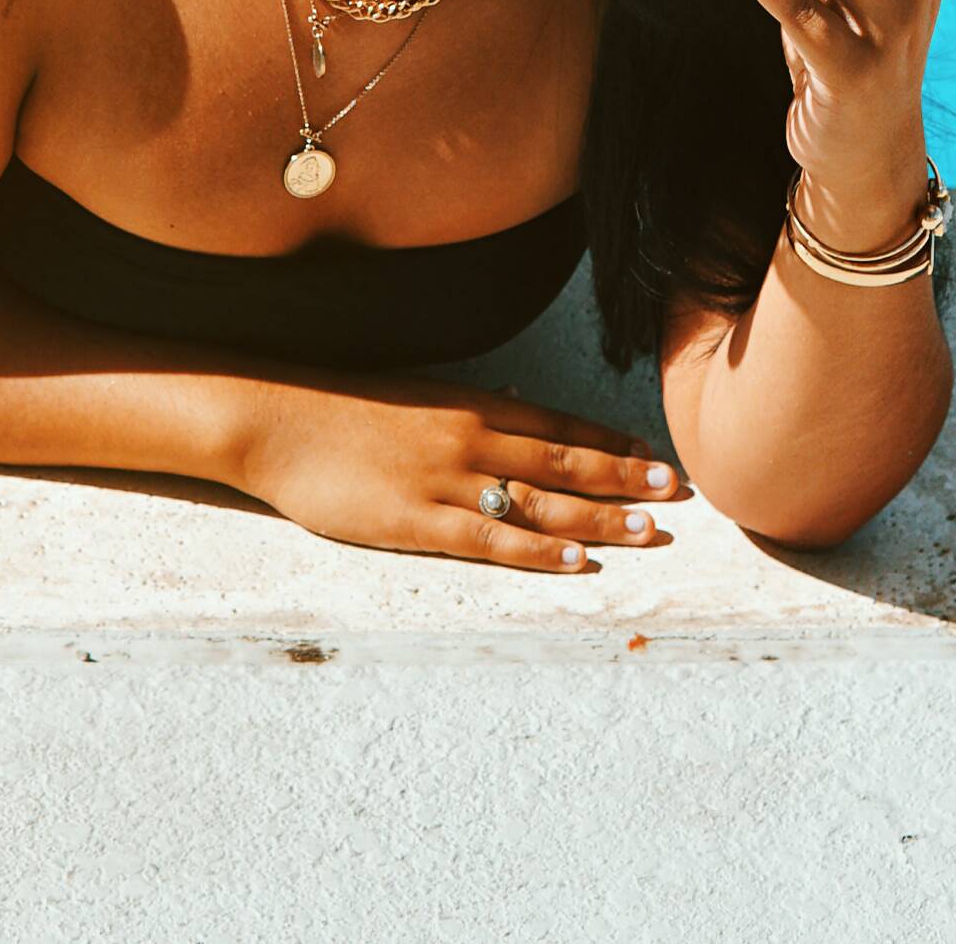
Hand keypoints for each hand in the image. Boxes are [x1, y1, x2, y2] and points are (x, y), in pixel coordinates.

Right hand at [240, 375, 682, 572]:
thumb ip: (466, 407)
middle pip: (566, 463)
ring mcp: (446, 480)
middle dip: (627, 480)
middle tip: (679, 493)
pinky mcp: (417, 521)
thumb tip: (516, 406)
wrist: (276, 418)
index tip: (656, 456)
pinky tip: (578, 559)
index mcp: (469, 404)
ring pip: (542, 502)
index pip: (559, 425)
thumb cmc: (342, 409)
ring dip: (602, 517)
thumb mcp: (414, 396)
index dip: (611, 442)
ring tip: (652, 532)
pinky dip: (540, 550)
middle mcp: (470, 437)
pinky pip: (491, 539)